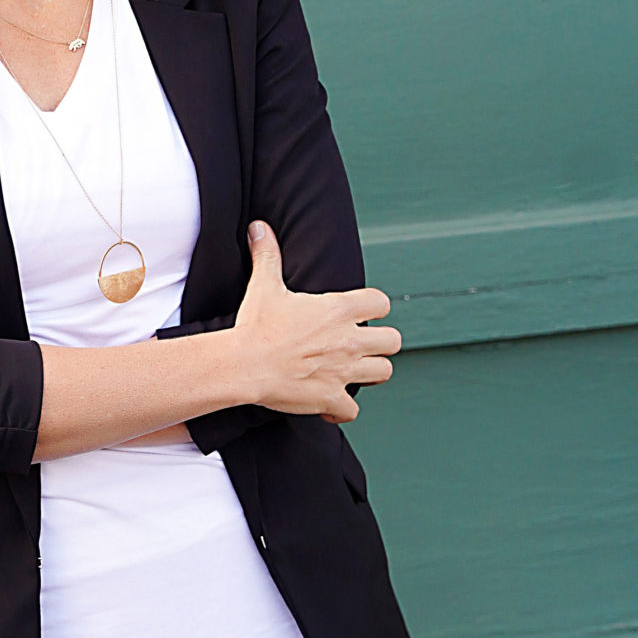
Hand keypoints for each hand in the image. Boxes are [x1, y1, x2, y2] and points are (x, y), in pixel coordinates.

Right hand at [231, 219, 400, 422]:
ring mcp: (344, 371)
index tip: (363, 313)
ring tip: (351, 371)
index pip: (382, 304)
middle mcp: (350, 340)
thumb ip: (268, 255)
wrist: (244, 365)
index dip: (375, 308)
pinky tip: (328, 403)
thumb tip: (259, 227)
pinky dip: (342, 409)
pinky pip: (352, 410)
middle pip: (393, 341)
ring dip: (370, 372)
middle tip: (360, 345)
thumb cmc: (255, 326)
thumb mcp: (264, 286)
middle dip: (380, 343)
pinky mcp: (332, 398)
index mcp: (339, 310)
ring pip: (384, 372)